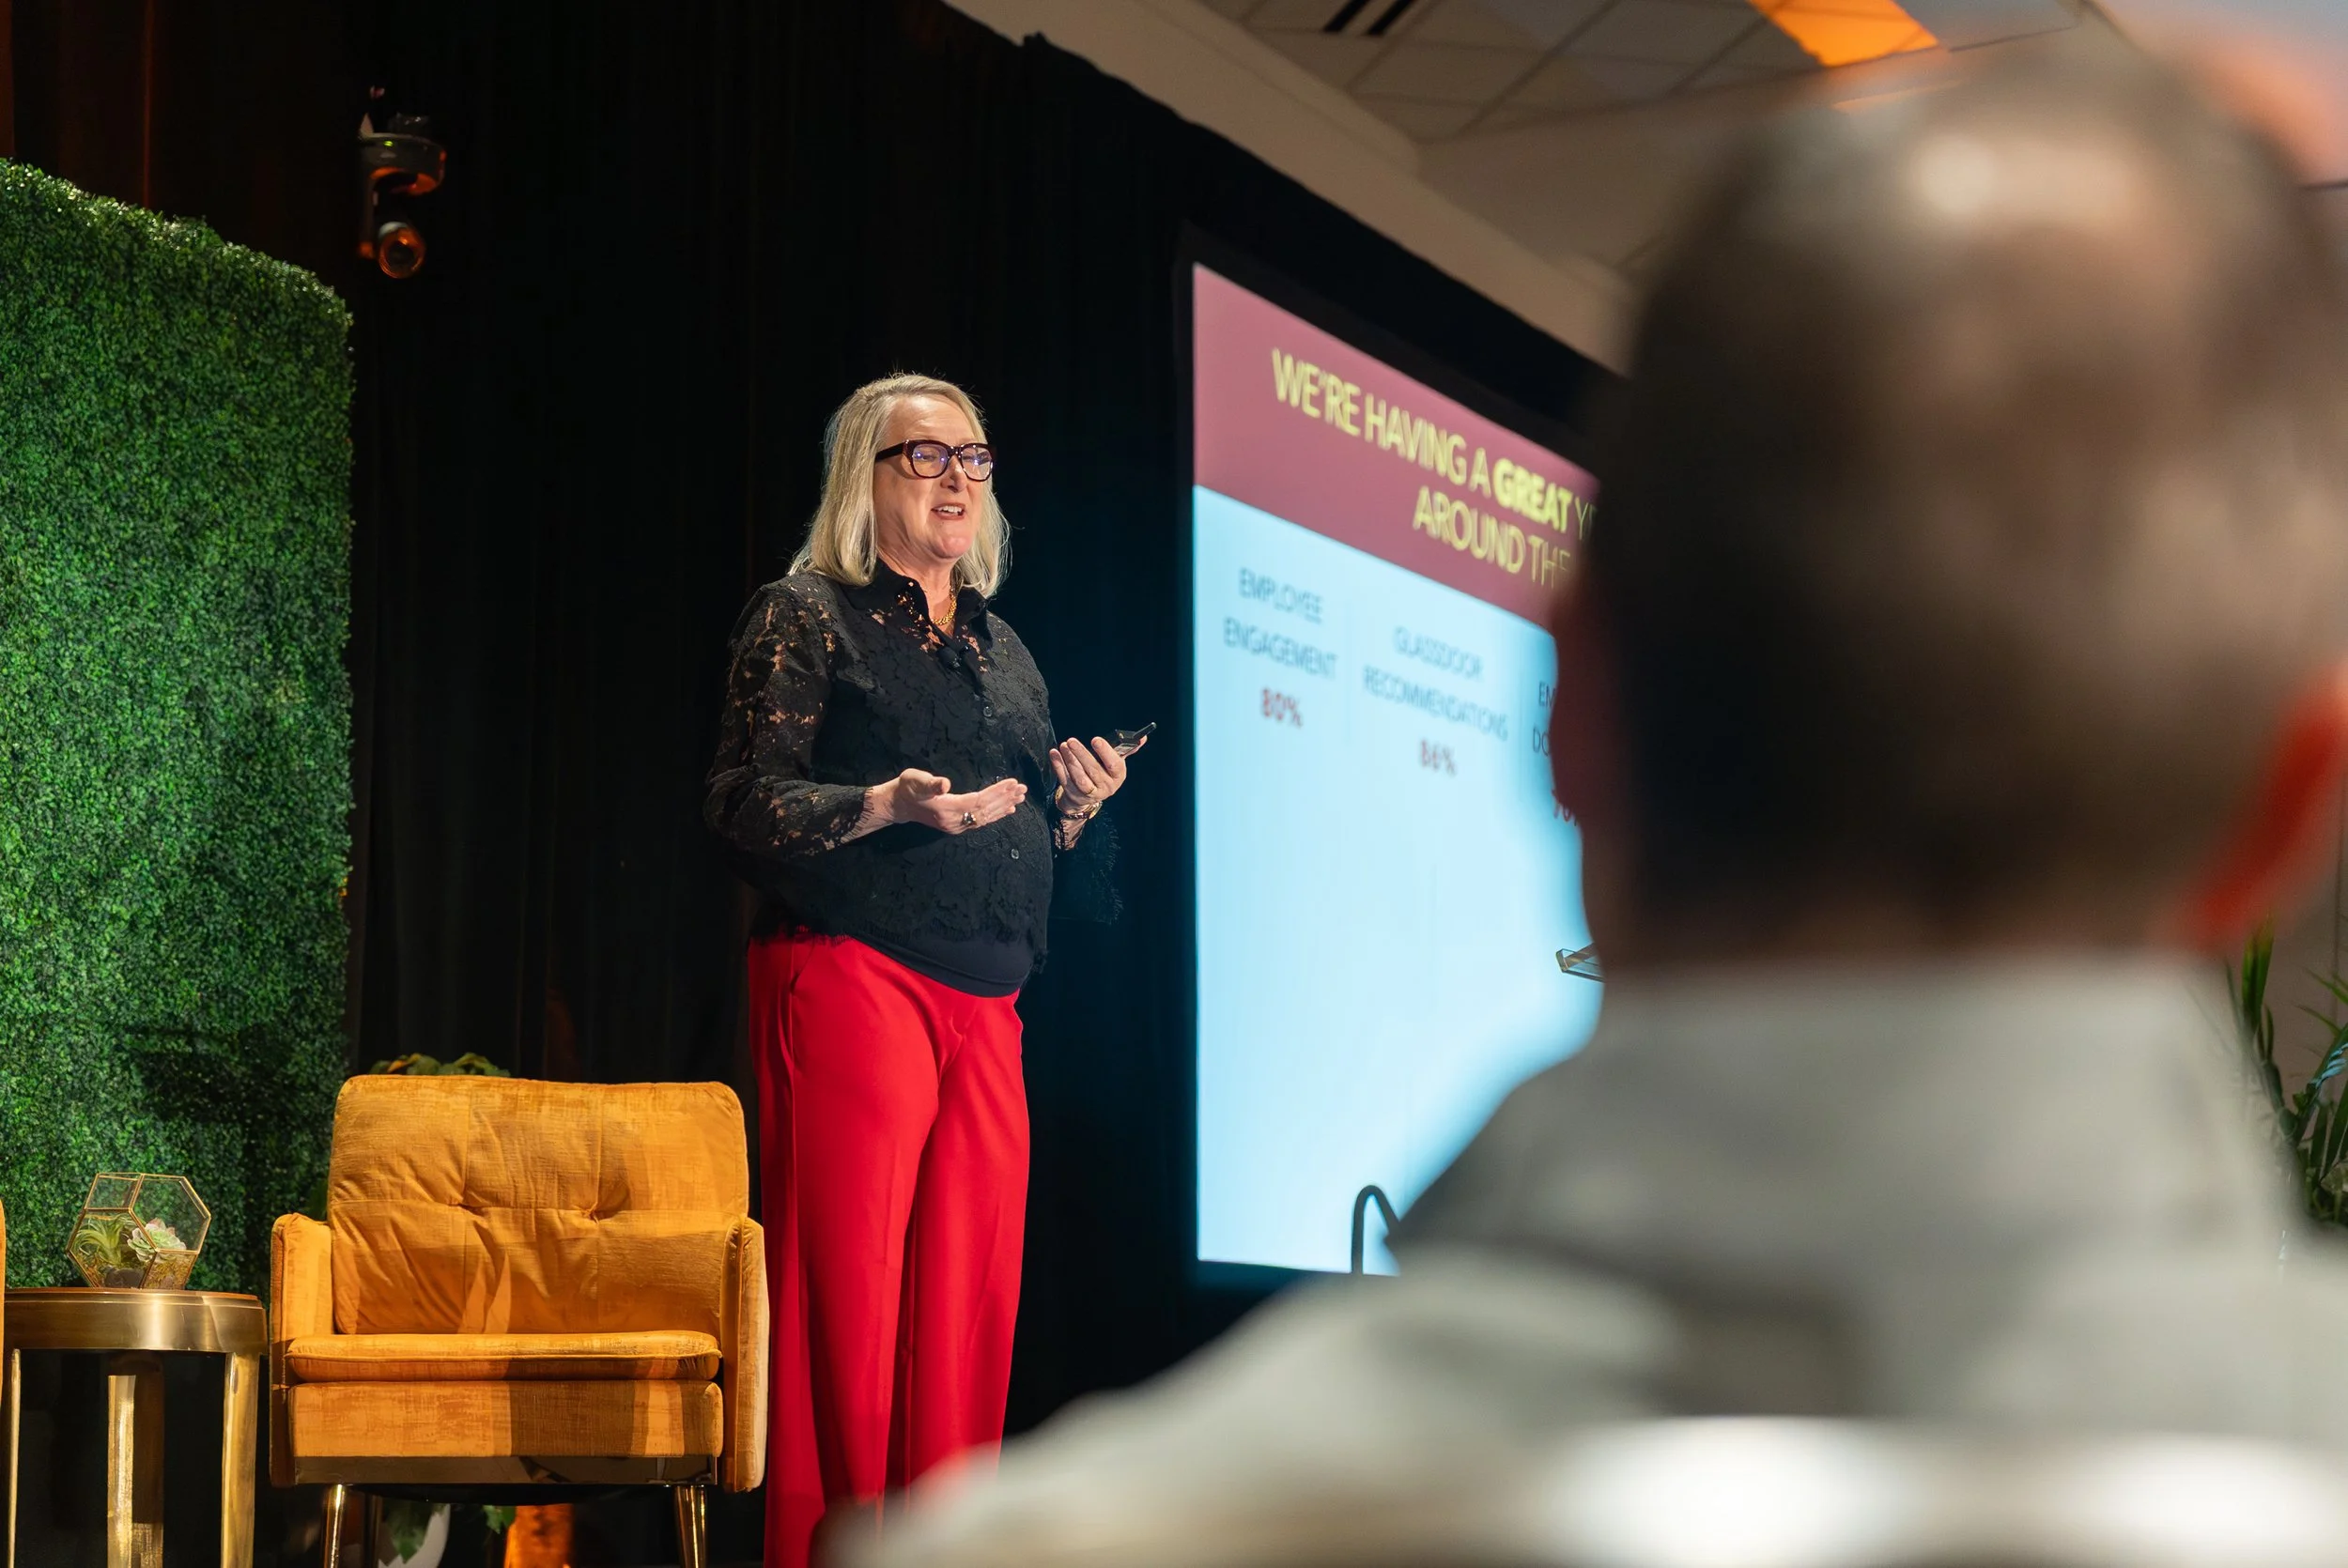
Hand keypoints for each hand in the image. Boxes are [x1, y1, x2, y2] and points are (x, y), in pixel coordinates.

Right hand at [875, 769, 1026, 833]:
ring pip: (985, 817)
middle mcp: (954, 821)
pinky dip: (995, 815)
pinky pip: (981, 821)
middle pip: (985, 811)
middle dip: (1005, 800)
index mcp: (946, 808)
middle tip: (1023, 790)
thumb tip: (944, 784)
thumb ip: (930, 783)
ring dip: (1003, 807)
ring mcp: (956, 826)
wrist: (898, 805)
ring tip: (1020, 798)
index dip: (996, 792)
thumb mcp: (915, 780)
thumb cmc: (907, 788)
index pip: (978, 800)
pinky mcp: (957, 826)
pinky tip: (1008, 810)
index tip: (1012, 782)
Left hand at [1050, 734, 1137, 820]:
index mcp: (1118, 776)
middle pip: (1093, 770)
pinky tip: (1054, 753)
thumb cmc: (1104, 773)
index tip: (1095, 740)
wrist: (1089, 796)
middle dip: (1082, 754)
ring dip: (1070, 760)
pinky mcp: (1074, 794)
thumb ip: (1127, 749)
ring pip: (1079, 777)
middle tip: (1072, 741)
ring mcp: (1089, 793)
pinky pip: (1064, 779)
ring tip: (1064, 746)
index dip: (1105, 752)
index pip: (1114, 765)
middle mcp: (1106, 787)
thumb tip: (1143, 737)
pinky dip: (1058, 766)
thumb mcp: (1116, 763)